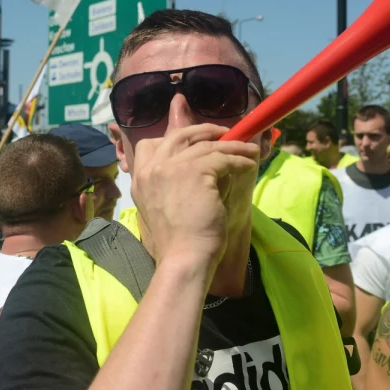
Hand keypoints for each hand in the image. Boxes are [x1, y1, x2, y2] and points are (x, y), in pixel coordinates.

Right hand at [131, 124, 259, 275]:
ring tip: (247, 151)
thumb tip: (209, 166)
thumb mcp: (165, 207)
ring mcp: (172, 167)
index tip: (195, 140)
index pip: (150, 145)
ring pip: (206, 145)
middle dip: (203, 130)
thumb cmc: (178, 243)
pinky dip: (239, 160)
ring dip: (231, 146)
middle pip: (178, 135)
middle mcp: (152, 169)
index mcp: (140, 179)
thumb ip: (176, 184)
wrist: (184, 258)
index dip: (175, 138)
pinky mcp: (196, 172)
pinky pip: (222, 158)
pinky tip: (249, 166)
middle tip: (224, 134)